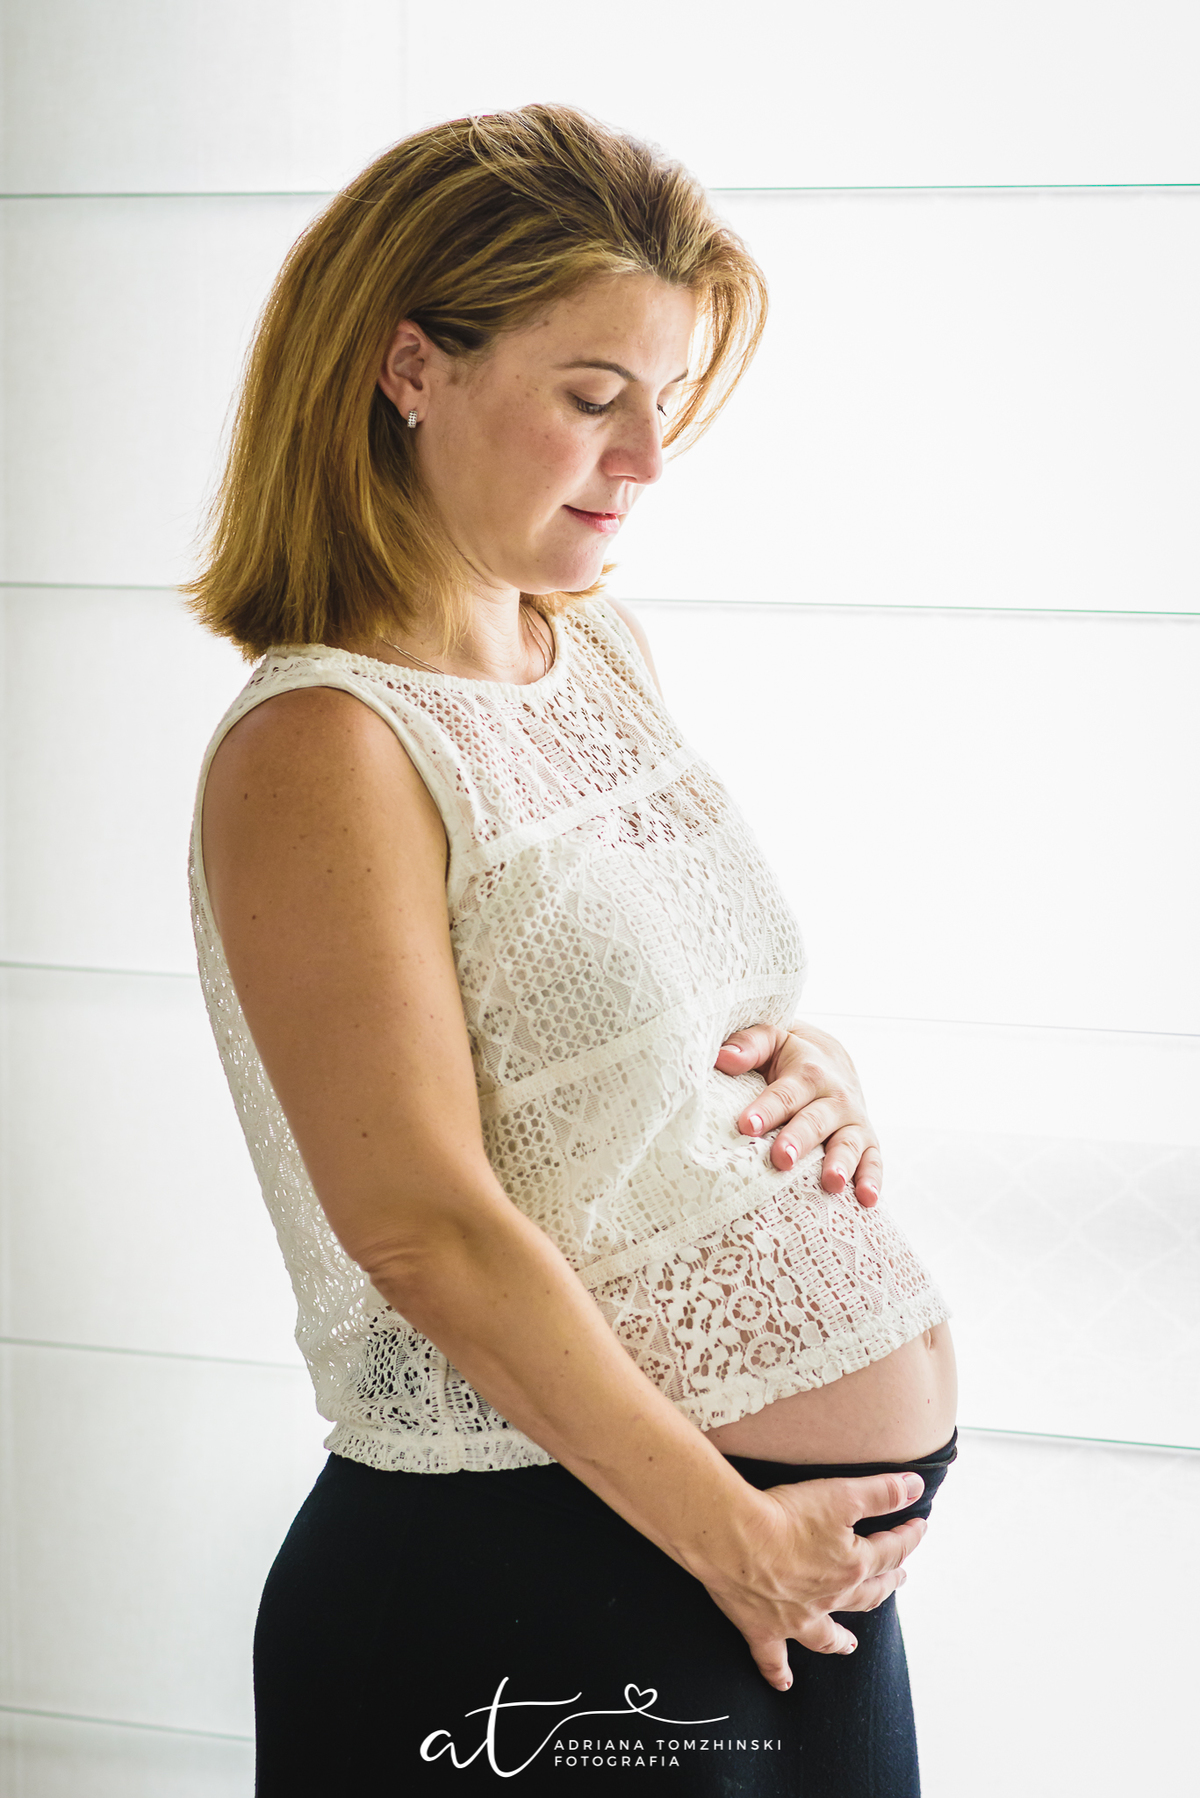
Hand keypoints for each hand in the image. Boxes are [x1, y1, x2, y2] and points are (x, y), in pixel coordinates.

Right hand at [699, 1471, 926, 1686]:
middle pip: (867, 1595)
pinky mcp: (763, 1629)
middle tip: (896, 1579)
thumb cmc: (785, 1514)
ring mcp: (797, 1619)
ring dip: (842, 1640)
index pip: (890, 1552)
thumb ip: (880, 1492)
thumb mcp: (842, 1494)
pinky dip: (779, 1673)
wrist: (734, 1538)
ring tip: (851, 1645)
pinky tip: (785, 1684)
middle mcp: (829, 1599)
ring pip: (827, 1636)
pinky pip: (773, 1659)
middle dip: (886, 1585)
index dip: (908, 1538)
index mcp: (852, 1567)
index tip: (919, 1525)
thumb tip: (915, 1487)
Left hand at [714, 1020, 882, 1205]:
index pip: (786, 1092)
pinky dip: (872, 1180)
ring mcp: (853, 1121)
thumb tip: (722, 1057)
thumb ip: (749, 1045)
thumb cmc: (791, 1054)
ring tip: (831, 1183)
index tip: (747, 1125)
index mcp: (808, 1071)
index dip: (767, 1108)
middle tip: (782, 1159)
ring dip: (841, 1163)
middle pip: (815, 1120)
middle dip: (800, 1140)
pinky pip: (873, 1161)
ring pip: (848, 1143)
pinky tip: (866, 1200)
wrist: (834, 1058)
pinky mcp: (867, 1141)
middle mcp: (834, 1097)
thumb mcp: (772, 1038)